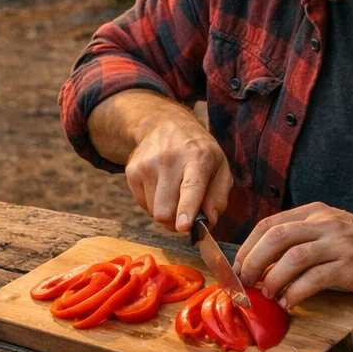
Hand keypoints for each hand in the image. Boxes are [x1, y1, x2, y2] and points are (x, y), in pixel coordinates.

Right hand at [123, 113, 233, 232]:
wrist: (164, 125)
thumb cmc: (198, 151)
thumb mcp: (220, 166)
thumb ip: (219, 196)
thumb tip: (210, 219)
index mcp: (197, 158)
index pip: (191, 186)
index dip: (187, 208)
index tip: (183, 226)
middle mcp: (169, 160)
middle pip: (166, 209)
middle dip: (177, 221)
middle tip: (186, 215)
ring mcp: (147, 165)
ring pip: (155, 211)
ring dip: (166, 212)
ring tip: (174, 194)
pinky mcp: (132, 171)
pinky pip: (143, 206)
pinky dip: (154, 204)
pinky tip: (161, 188)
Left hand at [234, 203, 352, 308]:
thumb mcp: (332, 231)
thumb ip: (303, 239)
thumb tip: (264, 263)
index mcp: (315, 213)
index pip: (269, 224)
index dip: (247, 248)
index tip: (237, 268)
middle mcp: (325, 224)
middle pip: (275, 237)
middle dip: (253, 262)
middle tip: (244, 283)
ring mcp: (339, 244)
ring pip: (292, 258)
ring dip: (273, 279)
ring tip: (266, 295)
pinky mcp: (350, 267)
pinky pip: (314, 279)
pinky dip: (295, 293)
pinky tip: (289, 303)